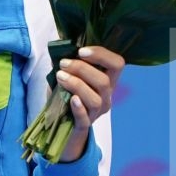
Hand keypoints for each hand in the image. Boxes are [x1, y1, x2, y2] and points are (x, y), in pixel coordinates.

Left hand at [54, 45, 124, 161]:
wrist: (61, 126)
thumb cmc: (66, 97)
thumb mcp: (66, 77)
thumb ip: (66, 65)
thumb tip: (58, 50)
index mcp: (106, 81)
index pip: (117, 64)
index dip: (102, 55)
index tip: (81, 51)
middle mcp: (106, 97)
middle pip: (104, 81)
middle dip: (82, 68)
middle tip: (63, 64)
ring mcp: (96, 113)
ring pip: (95, 99)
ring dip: (77, 84)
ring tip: (60, 76)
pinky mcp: (84, 125)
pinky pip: (85, 118)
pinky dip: (79, 108)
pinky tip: (71, 99)